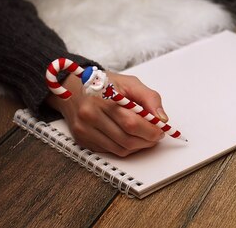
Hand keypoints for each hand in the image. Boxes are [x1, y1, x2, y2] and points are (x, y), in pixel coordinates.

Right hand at [47, 72, 167, 156]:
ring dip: (138, 147)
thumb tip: (162, 119)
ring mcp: (85, 130)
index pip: (132, 123)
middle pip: (126, 139)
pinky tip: (129, 137)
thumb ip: (149, 98)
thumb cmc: (105, 85)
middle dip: (147, 140)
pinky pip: (110, 151)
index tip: (161, 129)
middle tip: (156, 135)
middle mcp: (90, 115)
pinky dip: (125, 148)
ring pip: (120, 149)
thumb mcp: (130, 83)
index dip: (150, 130)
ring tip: (145, 136)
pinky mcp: (82, 140)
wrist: (73, 88)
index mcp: (103, 98)